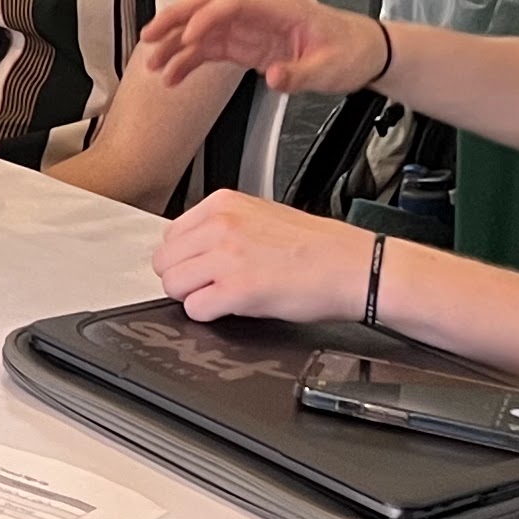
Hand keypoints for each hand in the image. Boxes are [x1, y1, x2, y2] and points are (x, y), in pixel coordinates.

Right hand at [132, 0, 389, 98]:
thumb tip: (273, 77)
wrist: (364, 52)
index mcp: (277, 8)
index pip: (231, 5)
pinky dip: (190, 60)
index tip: (187, 39)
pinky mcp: (247, 45)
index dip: (205, 20)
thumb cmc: (351, 50)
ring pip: (202, 29)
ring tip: (154, 64)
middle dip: (174, 20)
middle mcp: (258, 13)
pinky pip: (211, 49)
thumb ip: (300, 73)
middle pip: (206, 7)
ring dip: (175, 43)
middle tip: (150, 38)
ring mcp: (250, 29)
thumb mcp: (331, 68)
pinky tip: (175, 75)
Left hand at [150, 189, 367, 327]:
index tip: (204, 267)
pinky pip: (195, 309)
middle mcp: (220, 226)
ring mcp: (226, 257)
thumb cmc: (318, 246)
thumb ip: (223, 225)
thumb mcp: (262, 215)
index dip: (186, 258)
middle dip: (184, 279)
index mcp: (223, 203)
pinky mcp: (237, 290)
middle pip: (165, 261)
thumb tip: (193, 247)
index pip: (171, 235)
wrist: (352, 266)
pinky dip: (209, 314)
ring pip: (173, 285)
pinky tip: (234, 307)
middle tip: (212, 286)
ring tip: (224, 296)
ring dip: (194, 297)